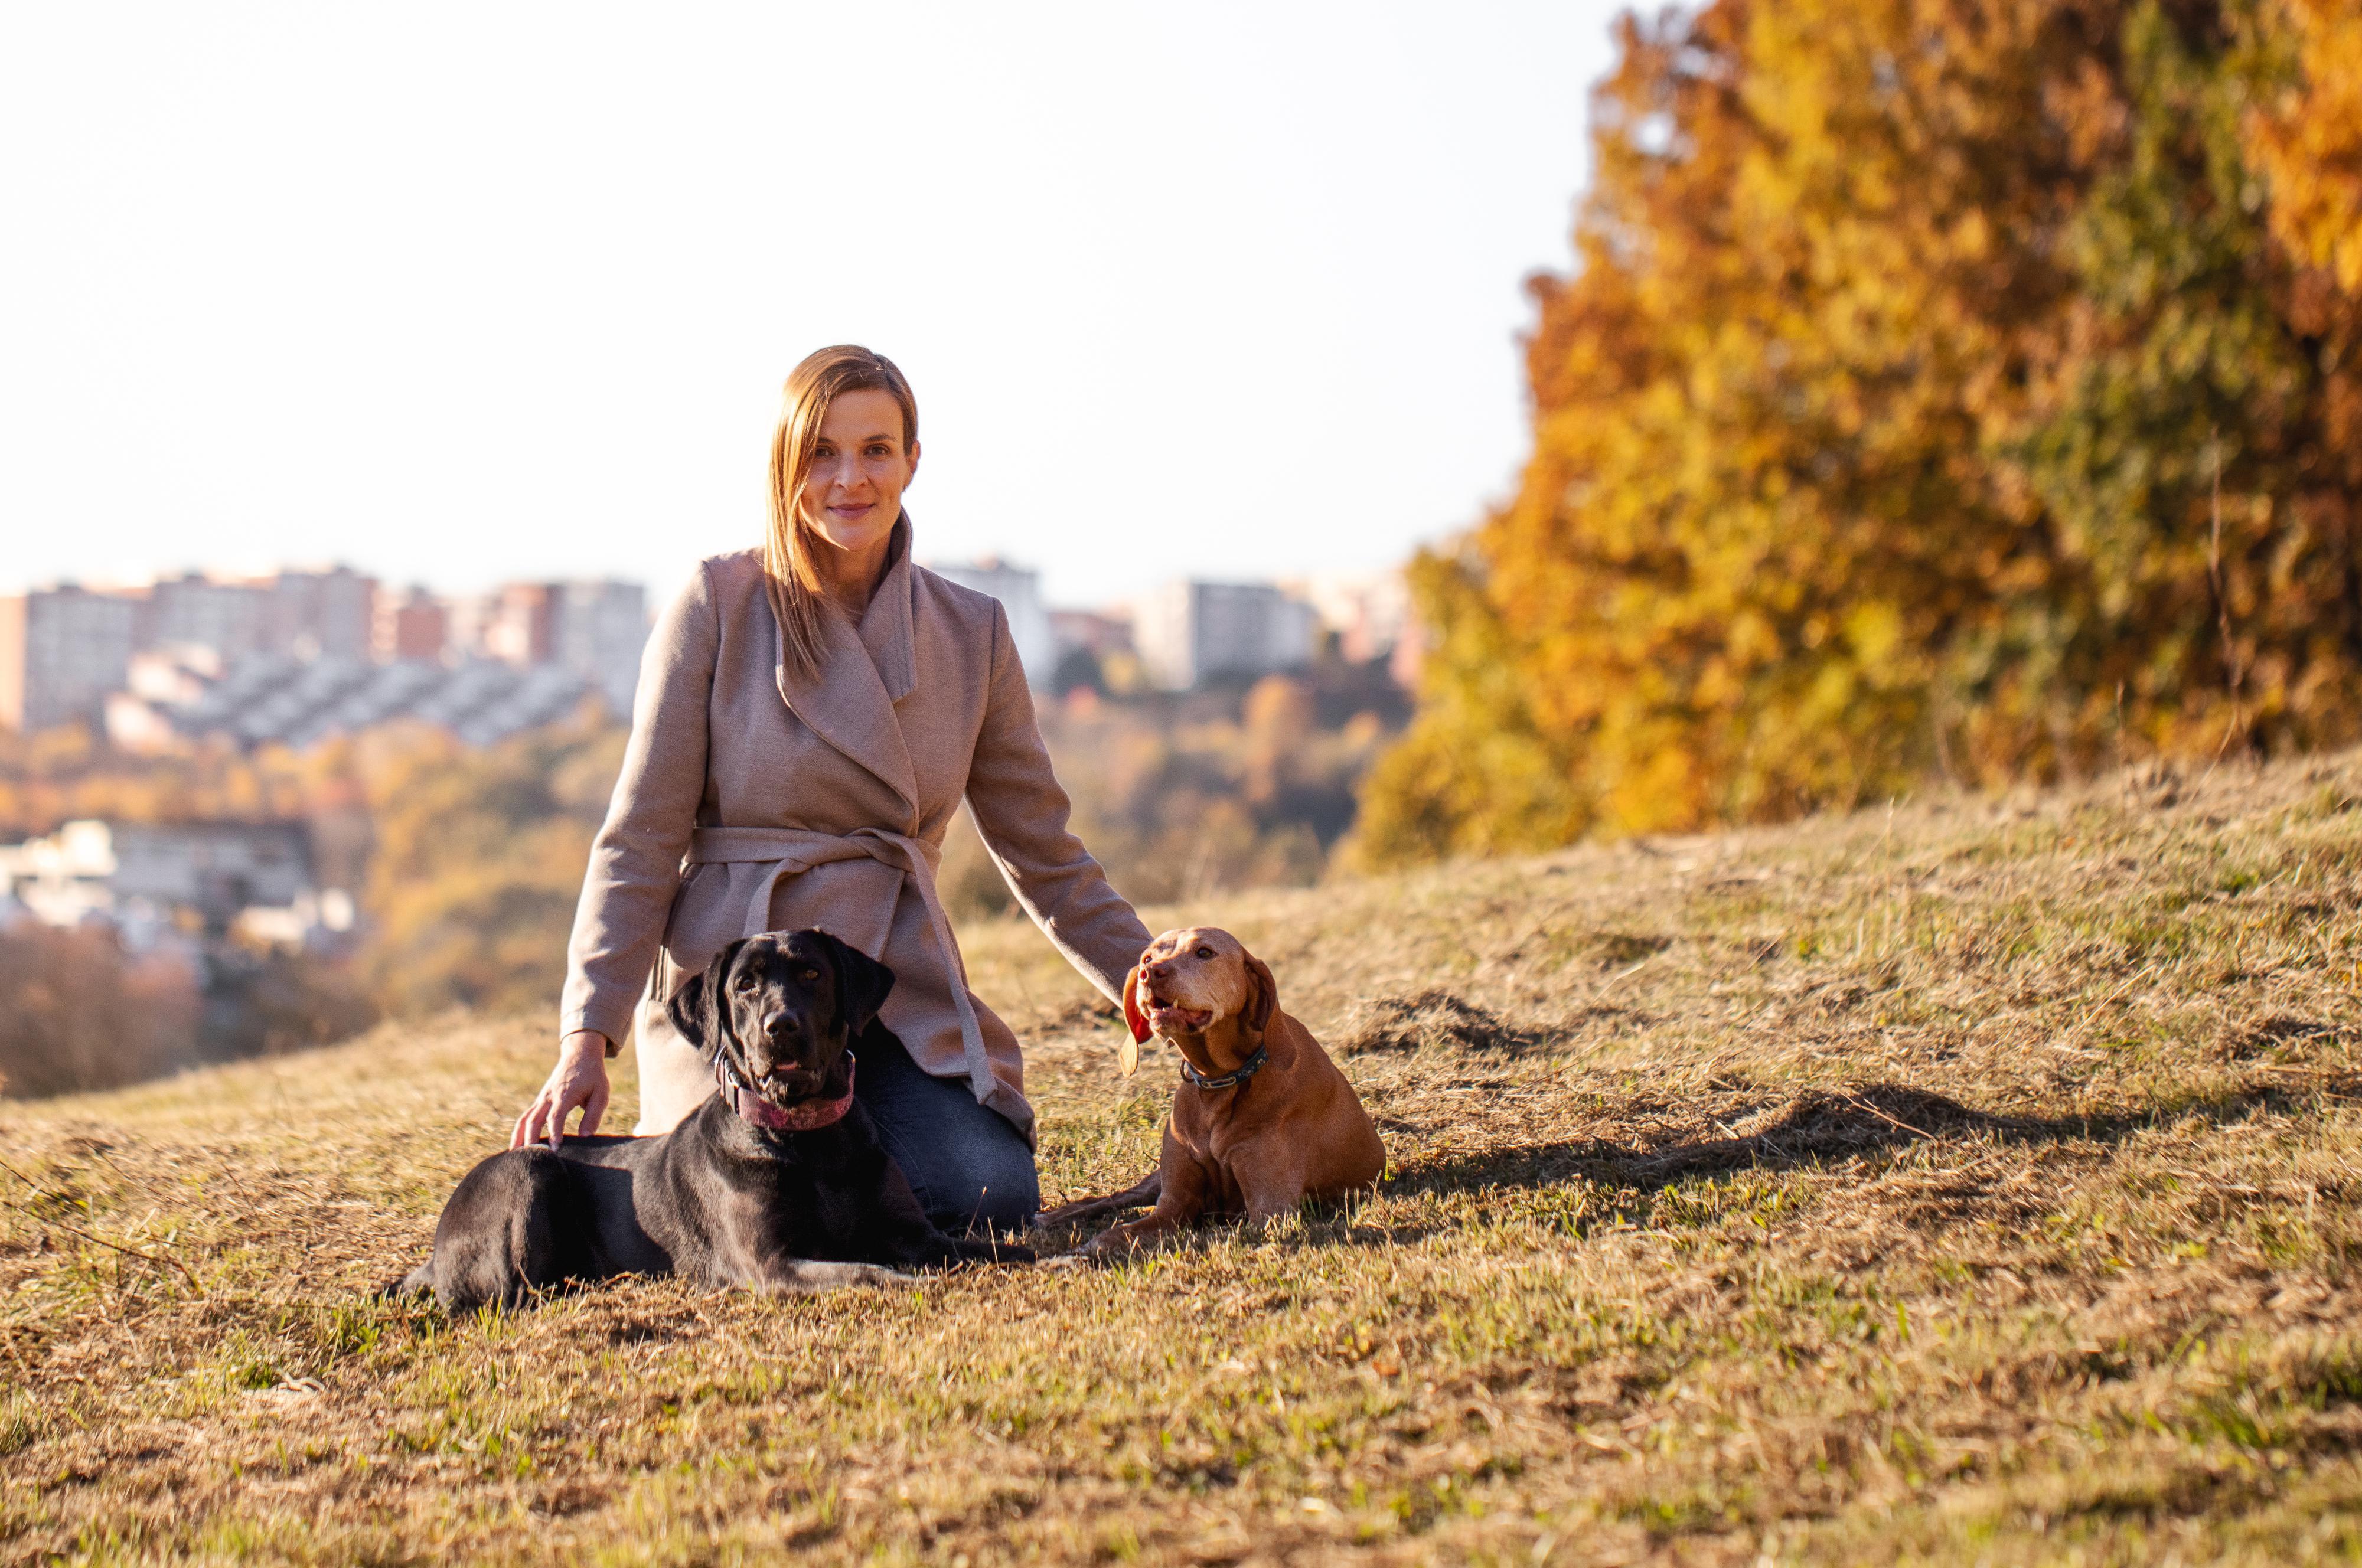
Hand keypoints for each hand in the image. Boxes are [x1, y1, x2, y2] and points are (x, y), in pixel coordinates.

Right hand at [511, 1030, 611, 1148]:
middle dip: (531, 1139)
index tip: (556, 1149)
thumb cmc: (593, 1076)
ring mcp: (541, 1099)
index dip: (554, 1132)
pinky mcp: (539, 1101)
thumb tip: (586, 1137)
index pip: (555, 1116)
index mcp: (565, 1094)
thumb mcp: (601, 1093)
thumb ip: (593, 1114)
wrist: (579, 1055)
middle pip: (533, 1119)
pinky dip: (519, 1131)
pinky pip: (525, 1117)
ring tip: (516, 1158)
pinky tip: (517, 1147)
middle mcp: (549, 1097)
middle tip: (533, 1159)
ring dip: (519, 1137)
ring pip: (525, 1119)